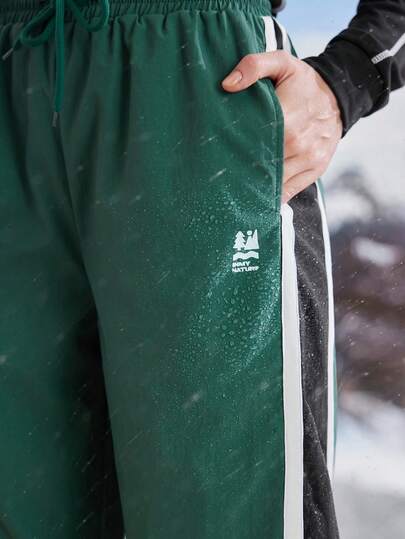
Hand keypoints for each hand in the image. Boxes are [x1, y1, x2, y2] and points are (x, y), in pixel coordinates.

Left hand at [221, 51, 342, 203]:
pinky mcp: (315, 170)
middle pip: (261, 166)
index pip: (253, 143)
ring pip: (275, 182)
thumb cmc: (304, 82)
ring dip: (256, 187)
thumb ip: (253, 66)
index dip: (234, 151)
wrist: (341, 95)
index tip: (219, 157)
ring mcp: (308, 159)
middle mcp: (298, 144)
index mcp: (287, 119)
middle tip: (221, 177)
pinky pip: (290, 191)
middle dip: (241, 172)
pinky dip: (274, 197)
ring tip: (235, 189)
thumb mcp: (282, 63)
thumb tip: (227, 84)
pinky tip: (257, 197)